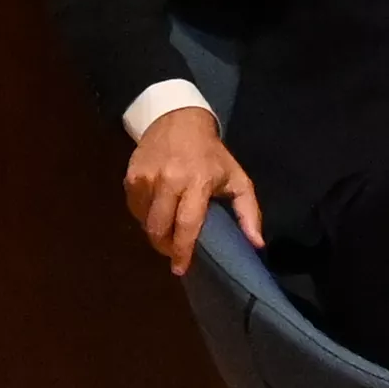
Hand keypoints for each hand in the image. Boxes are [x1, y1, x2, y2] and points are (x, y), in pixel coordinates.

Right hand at [122, 104, 262, 275]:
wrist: (178, 119)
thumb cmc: (211, 154)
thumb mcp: (237, 178)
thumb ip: (248, 212)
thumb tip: (257, 244)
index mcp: (198, 182)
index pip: (188, 224)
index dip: (183, 250)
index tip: (181, 268)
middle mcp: (170, 180)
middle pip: (160, 227)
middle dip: (165, 247)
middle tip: (173, 253)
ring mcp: (147, 177)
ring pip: (145, 220)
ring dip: (154, 232)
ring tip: (166, 231)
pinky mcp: (131, 175)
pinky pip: (134, 207)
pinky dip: (143, 216)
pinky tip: (155, 213)